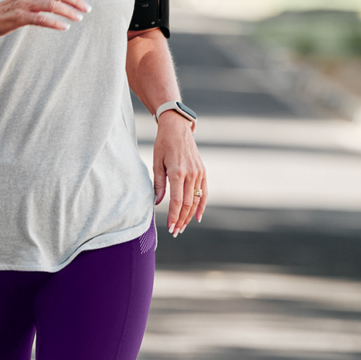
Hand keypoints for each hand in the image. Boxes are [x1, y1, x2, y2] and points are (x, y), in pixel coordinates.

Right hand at [0, 0, 91, 36]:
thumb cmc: (15, 9)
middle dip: (76, 0)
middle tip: (87, 9)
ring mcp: (25, 3)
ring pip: (52, 5)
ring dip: (68, 11)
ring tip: (79, 18)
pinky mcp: (20, 16)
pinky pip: (41, 19)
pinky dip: (55, 23)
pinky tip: (65, 27)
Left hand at [153, 111, 206, 236]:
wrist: (177, 128)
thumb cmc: (163, 144)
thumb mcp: (156, 162)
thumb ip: (158, 183)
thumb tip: (157, 202)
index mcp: (177, 172)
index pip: (177, 201)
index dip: (174, 216)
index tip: (170, 227)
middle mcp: (190, 174)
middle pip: (187, 204)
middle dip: (181, 220)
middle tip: (175, 231)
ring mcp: (199, 173)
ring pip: (196, 201)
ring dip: (189, 216)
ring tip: (182, 226)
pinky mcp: (203, 172)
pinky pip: (204, 193)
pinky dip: (201, 206)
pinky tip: (197, 217)